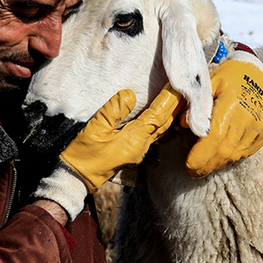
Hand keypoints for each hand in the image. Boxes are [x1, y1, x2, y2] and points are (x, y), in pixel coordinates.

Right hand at [33, 85, 182, 218]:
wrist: (77, 178)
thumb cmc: (84, 155)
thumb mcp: (95, 129)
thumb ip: (113, 111)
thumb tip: (130, 94)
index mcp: (135, 140)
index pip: (158, 115)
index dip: (169, 99)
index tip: (178, 84)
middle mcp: (142, 147)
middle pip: (165, 123)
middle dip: (176, 105)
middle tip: (185, 87)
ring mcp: (138, 151)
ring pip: (161, 129)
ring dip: (171, 113)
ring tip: (178, 97)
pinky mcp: (133, 151)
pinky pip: (153, 133)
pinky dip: (161, 121)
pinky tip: (162, 114)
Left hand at [185, 59, 262, 176]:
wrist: (255, 73)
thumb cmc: (226, 78)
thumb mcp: (206, 85)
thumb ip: (195, 105)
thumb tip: (182, 125)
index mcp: (231, 102)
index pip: (215, 136)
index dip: (201, 155)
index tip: (189, 166)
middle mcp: (248, 116)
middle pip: (225, 151)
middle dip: (206, 165)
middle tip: (193, 172)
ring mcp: (260, 125)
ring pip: (235, 154)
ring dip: (218, 163)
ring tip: (205, 165)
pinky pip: (246, 152)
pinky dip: (231, 157)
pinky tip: (221, 156)